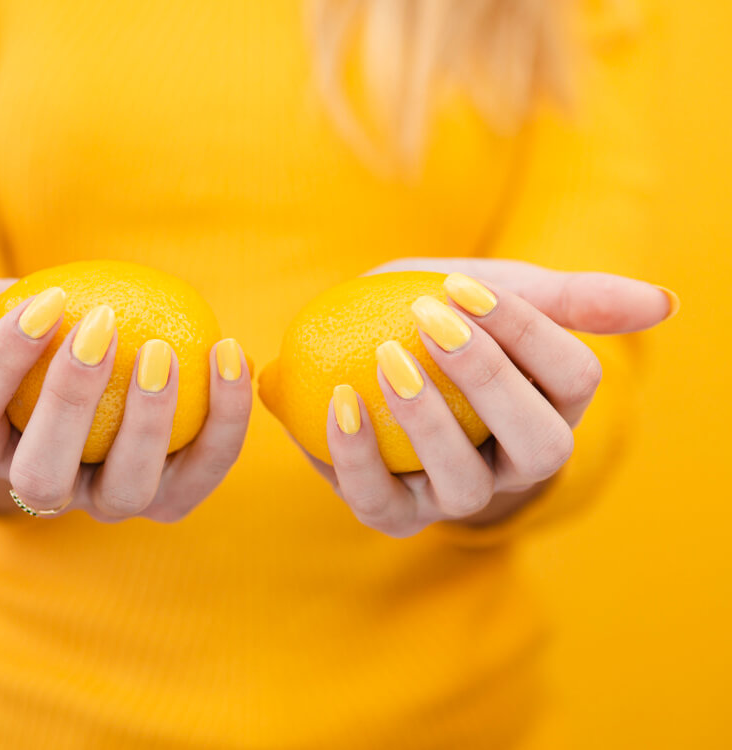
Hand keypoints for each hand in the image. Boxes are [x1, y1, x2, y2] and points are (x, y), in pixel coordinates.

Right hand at [0, 258, 251, 521]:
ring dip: (146, 425)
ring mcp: (110, 501)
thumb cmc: (40, 346)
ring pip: (125, 491)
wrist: (100, 391)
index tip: (45, 296)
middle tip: (100, 326)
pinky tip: (231, 353)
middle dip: (67, 405)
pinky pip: (201, 471)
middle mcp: (45, 489)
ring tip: (165, 351)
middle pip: (42, 477)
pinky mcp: (172, 498)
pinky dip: (224, 421)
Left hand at [305, 258, 674, 537]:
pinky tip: (338, 400)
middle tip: (431, 320)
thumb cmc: (435, 319)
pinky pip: (379, 500)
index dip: (527, 332)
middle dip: (492, 381)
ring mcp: (457, 496)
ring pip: (466, 487)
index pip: (575, 379)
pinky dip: (356, 456)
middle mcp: (516, 465)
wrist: (354, 352)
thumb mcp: (494, 292)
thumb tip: (664, 304)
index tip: (461, 288)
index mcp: (553, 408)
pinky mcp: (394, 512)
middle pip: (541, 445)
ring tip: (386, 360)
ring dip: (428, 423)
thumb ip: (569, 297)